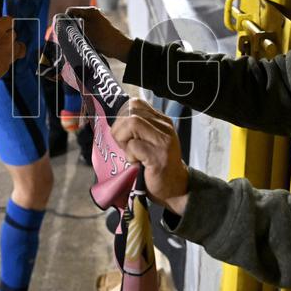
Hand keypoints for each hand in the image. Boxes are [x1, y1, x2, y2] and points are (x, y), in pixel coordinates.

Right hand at [64, 6, 133, 62]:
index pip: (71, 11)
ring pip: (79, 26)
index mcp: (89, 11)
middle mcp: (92, 14)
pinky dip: (83, 36)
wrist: (117, 47)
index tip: (63, 29)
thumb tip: (63, 24)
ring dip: (78, 33)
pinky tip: (84, 42)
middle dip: (71, 27)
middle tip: (70, 36)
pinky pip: (85, 32)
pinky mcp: (96, 30)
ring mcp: (94, 22)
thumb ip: (73, 26)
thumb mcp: (85, 31)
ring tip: (78, 40)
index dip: (65, 19)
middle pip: (75, 18)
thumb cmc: (103, 38)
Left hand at [111, 98, 188, 212]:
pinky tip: (137, 163)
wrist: (175, 187)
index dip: (122, 116)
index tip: (123, 133)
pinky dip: (130, 155)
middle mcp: (165, 127)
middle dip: (119, 129)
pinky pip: (134, 146)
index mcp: (162, 121)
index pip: (136, 103)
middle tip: (124, 146)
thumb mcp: (150, 141)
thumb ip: (139, 129)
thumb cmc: (157, 165)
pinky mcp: (158, 156)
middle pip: (131, 113)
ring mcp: (163, 141)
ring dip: (123, 140)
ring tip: (130, 153)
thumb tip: (116, 121)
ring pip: (132, 124)